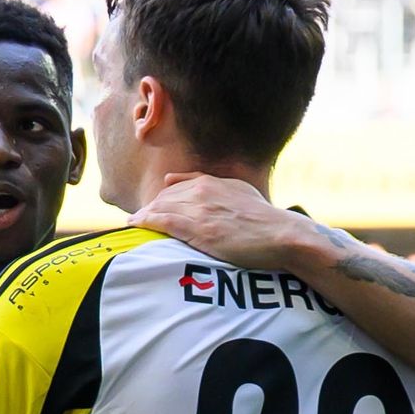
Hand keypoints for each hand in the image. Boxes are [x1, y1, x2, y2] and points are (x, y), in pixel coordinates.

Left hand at [131, 173, 324, 275]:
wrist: (281, 235)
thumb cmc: (265, 220)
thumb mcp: (238, 192)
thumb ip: (209, 184)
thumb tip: (172, 179)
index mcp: (213, 182)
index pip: (176, 187)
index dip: (162, 199)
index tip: (153, 208)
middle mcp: (203, 192)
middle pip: (165, 197)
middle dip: (150, 207)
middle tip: (138, 218)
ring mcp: (200, 209)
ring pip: (161, 207)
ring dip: (144, 215)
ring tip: (133, 223)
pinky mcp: (199, 229)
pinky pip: (164, 221)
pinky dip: (146, 221)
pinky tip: (136, 224)